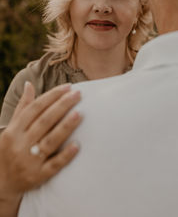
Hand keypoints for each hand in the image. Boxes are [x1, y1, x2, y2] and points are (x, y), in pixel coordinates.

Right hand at [0, 82, 81, 215]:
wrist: (0, 182)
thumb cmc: (10, 148)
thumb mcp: (12, 128)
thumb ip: (23, 107)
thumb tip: (29, 84)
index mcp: (14, 130)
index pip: (35, 108)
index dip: (52, 96)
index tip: (68, 87)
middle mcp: (21, 144)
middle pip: (45, 121)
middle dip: (62, 106)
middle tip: (78, 94)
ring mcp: (29, 161)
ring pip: (50, 141)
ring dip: (65, 126)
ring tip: (80, 114)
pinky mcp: (38, 176)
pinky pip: (54, 165)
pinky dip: (65, 155)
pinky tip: (77, 145)